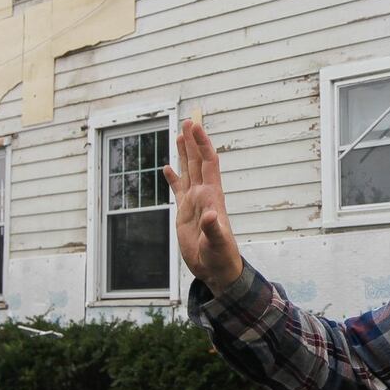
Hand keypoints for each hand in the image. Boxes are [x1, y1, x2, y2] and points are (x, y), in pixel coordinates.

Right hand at [162, 119, 243, 288]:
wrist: (216, 269)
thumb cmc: (221, 257)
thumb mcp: (217, 244)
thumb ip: (213, 228)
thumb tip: (210, 214)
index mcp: (212, 197)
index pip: (208, 163)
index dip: (202, 144)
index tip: (195, 126)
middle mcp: (204, 195)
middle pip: (197, 162)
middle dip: (193, 141)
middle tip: (187, 121)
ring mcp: (194, 203)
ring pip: (188, 172)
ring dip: (184, 154)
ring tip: (179, 135)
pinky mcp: (185, 213)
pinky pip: (178, 190)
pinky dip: (173, 178)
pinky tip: (168, 168)